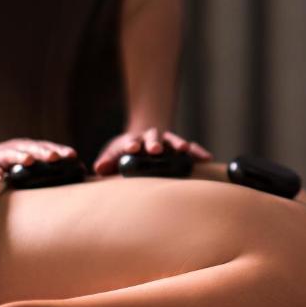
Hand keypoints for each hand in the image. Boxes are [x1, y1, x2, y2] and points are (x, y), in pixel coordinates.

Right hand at [0, 139, 77, 177]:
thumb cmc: (8, 164)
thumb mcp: (27, 162)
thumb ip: (47, 166)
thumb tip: (79, 174)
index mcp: (27, 148)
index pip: (46, 147)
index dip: (59, 150)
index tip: (73, 155)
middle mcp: (14, 149)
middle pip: (31, 149)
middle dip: (43, 152)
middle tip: (55, 157)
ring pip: (10, 155)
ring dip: (20, 157)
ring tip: (29, 161)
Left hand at [93, 127, 212, 175]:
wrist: (142, 140)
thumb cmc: (124, 153)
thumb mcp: (113, 155)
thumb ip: (106, 162)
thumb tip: (98, 169)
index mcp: (133, 141)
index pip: (131, 141)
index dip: (131, 144)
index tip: (132, 149)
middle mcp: (150, 138)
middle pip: (152, 137)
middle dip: (154, 143)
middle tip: (155, 149)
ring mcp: (166, 142)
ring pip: (172, 139)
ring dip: (178, 143)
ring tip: (184, 150)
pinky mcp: (179, 147)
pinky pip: (191, 148)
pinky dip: (197, 151)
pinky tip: (206, 158)